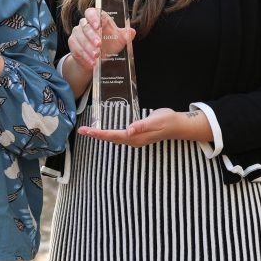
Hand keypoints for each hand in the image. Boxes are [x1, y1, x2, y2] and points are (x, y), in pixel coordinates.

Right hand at [68, 7, 136, 73]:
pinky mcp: (73, 43)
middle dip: (92, 37)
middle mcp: (85, 24)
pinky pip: (76, 48)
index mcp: (97, 18)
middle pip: (85, 27)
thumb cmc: (109, 45)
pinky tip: (91, 62)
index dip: (93, 17)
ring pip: (79, 38)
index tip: (98, 26)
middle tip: (99, 45)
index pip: (91, 12)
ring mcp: (77, 33)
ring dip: (88, 48)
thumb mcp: (118, 40)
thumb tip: (132, 32)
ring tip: (96, 57)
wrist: (97, 58)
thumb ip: (125, 35)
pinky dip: (84, 56)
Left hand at [77, 108, 211, 145]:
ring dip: (101, 135)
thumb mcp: (155, 120)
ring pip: (114, 138)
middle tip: (81, 130)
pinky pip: (119, 136)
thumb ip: (141, 126)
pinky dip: (109, 134)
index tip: (86, 131)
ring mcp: (135, 139)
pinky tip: (105, 131)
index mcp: (135, 137)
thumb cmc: (167, 120)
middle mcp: (133, 140)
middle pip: (111, 138)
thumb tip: (129, 130)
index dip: (98, 133)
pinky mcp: (137, 136)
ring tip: (89, 131)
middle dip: (96, 134)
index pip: (113, 136)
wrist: (179, 124)